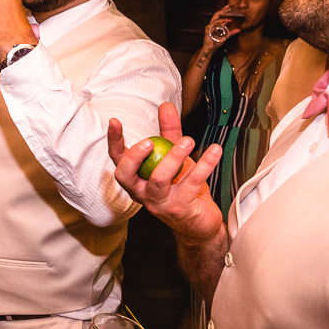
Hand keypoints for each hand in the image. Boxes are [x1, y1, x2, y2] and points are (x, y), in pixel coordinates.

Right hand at [107, 103, 224, 244]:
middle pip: (126, 176)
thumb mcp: (174, 157)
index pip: (118, 160)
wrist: (200, 222)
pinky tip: (214, 151)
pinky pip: (191, 184)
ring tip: (188, 141)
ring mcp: (160, 203)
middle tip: (149, 142)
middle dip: (134, 157)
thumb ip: (169, 133)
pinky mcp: (180, 210)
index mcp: (137, 180)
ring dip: (174, 157)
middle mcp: (142, 193)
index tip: (115, 122)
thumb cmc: (183, 188)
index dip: (114, 142)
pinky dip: (204, 165)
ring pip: (159, 179)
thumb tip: (165, 106)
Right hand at [201, 6, 235, 53]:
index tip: (231, 7)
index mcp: (215, 25)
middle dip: (224, 9)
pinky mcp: (208, 29)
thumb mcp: (226, 37)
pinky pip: (214, 23)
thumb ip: (232, 33)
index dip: (224, 10)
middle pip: (217, 14)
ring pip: (216, 17)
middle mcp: (212, 24)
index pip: (220, 15)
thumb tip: (239, 29)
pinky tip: (226, 21)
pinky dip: (220, 22)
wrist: (210, 49)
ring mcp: (209, 26)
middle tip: (230, 6)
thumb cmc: (216, 43)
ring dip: (223, 14)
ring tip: (229, 12)